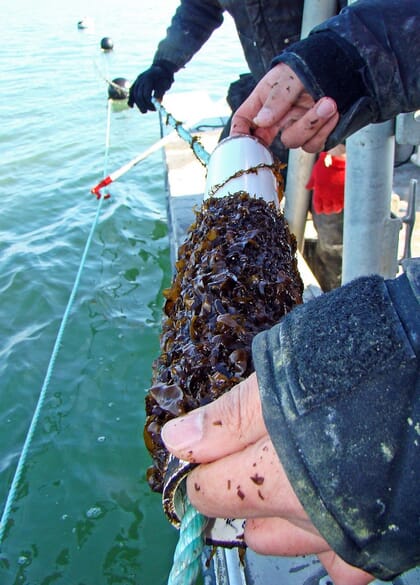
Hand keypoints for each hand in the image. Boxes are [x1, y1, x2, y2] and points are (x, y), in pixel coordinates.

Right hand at [128, 60, 175, 112]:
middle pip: (138, 95)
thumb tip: (155, 101)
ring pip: (134, 94)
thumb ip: (160, 92)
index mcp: (148, 78)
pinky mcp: (136, 82)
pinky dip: (131, 99)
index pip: (146, 94)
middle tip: (149, 111)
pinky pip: (132, 91)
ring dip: (138, 104)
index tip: (155, 108)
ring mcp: (138, 80)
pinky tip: (131, 106)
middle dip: (143, 105)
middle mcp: (141, 79)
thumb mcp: (166, 84)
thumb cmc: (165, 77)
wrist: (162, 67)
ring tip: (144, 111)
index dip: (149, 103)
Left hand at [162, 373, 373, 584]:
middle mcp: (312, 519)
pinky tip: (330, 514)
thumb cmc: (350, 364)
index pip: (209, 493)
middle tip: (256, 456)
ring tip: (291, 481)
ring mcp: (352, 534)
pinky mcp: (387, 538)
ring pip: (297, 547)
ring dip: (283, 521)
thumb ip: (227, 417)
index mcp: (274, 478)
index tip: (207, 454)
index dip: (202, 471)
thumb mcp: (278, 379)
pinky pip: (348, 566)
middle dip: (242, 494)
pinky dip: (331, 545)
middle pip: (252, 524)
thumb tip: (177, 440)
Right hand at [230, 63, 338, 152]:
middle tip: (307, 111)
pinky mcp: (314, 136)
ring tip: (329, 102)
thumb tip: (260, 121)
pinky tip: (333, 112)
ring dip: (313, 124)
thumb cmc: (311, 64)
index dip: (239, 136)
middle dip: (292, 129)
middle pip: (268, 140)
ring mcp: (296, 128)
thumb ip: (277, 98)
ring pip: (295, 142)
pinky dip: (325, 130)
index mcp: (264, 101)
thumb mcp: (291, 75)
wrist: (341, 65)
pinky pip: (314, 145)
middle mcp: (278, 118)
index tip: (244, 146)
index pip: (243, 121)